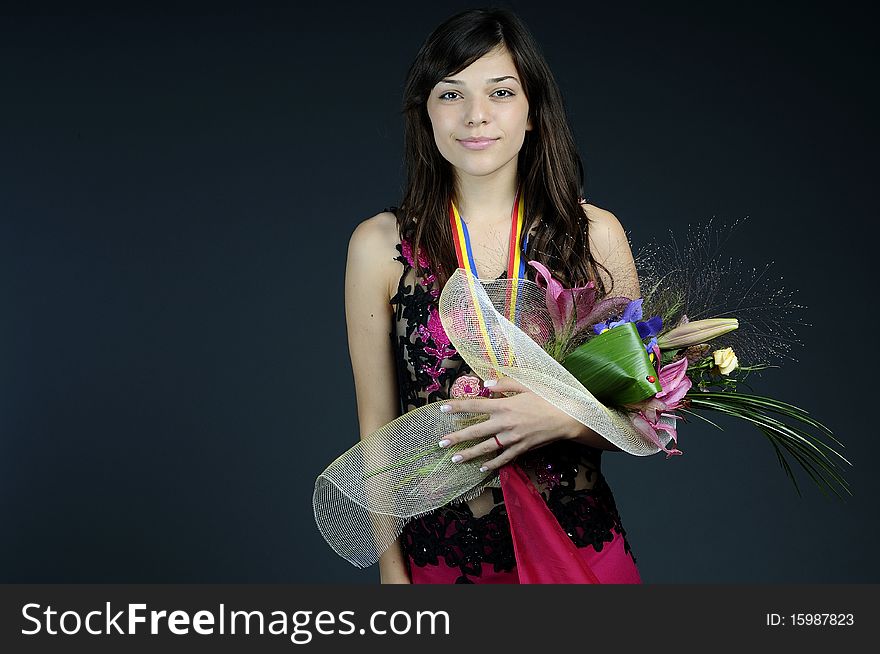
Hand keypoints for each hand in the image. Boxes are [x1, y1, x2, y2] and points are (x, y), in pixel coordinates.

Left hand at [437, 377, 585, 471]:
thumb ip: (504, 384)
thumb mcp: (525, 385)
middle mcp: (505, 423)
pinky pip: (503, 458)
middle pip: (475, 431)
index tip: (443, 408)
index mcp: (504, 405)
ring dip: (469, 454)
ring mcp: (512, 438)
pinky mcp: (521, 448)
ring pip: (486, 448)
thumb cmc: (546, 398)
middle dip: (457, 437)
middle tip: (441, 442)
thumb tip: (485, 384)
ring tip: (454, 459)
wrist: (566, 417)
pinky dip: (492, 464)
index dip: (458, 407)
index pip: (475, 406)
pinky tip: (482, 467)